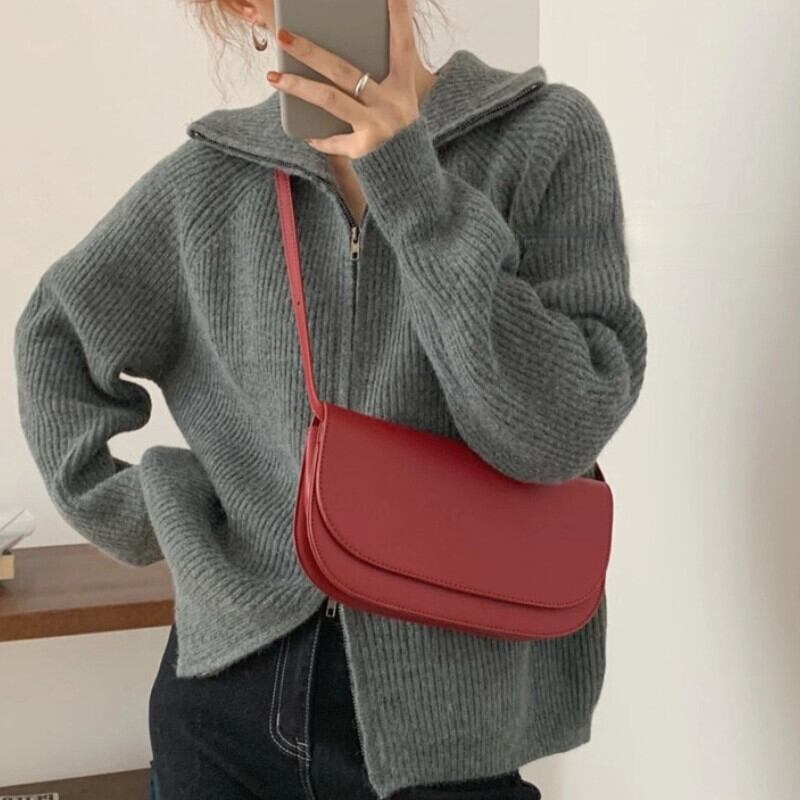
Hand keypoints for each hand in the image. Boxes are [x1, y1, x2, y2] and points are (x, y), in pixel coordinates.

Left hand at [267, 0, 421, 157]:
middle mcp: (392, 103)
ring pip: (330, 99)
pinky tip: (306, 133)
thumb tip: (334, 59)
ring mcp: (379, 126)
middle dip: (311, 51)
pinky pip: (333, 139)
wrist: (409, 174)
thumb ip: (379, 80)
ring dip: (298, 87)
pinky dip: (319, 137)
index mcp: (403, 86)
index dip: (399, 18)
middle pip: (345, 70)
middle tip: (284, 35)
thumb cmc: (398, 132)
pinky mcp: (365, 148)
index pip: (403, 46)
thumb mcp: (398, 102)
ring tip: (273, 77)